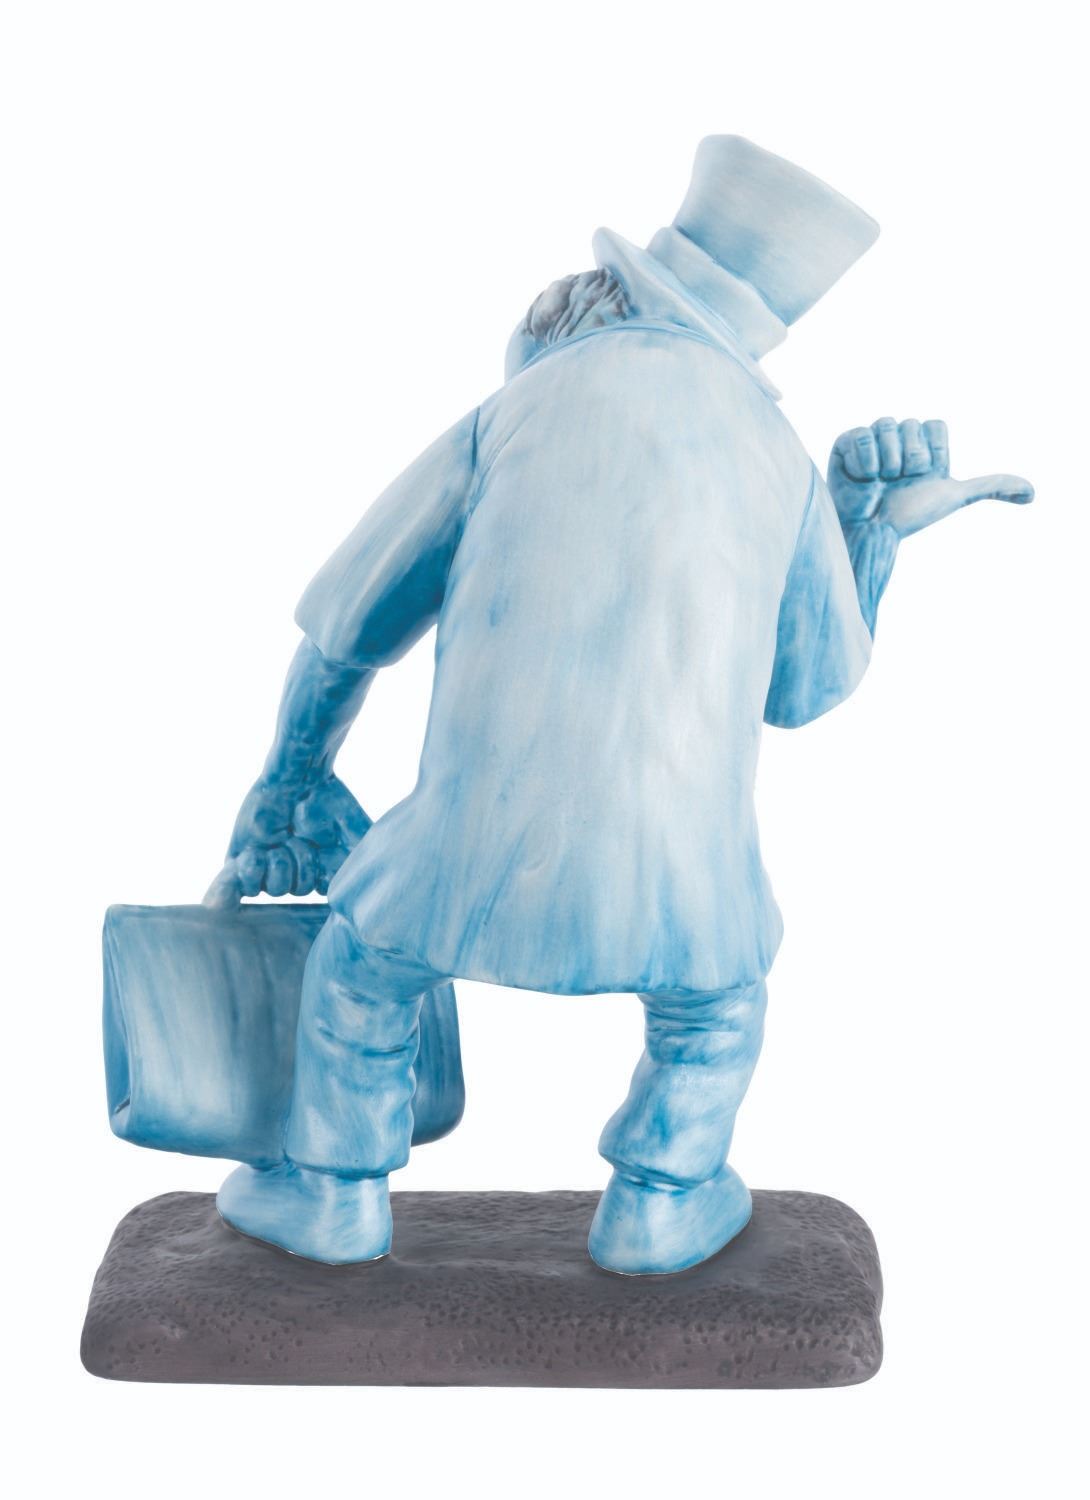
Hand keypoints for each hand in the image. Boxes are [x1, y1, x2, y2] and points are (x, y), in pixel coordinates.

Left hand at [205, 774, 370, 906]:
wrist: (300, 777)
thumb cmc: (330, 802)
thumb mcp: (356, 834)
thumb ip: (357, 868)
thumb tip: (350, 896)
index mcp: (319, 869)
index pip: (319, 893)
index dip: (320, 878)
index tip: (324, 860)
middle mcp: (292, 869)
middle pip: (295, 890)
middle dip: (301, 864)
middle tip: (300, 838)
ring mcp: (266, 865)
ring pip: (271, 889)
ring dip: (278, 865)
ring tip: (278, 842)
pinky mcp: (240, 857)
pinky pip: (236, 884)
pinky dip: (235, 885)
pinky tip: (235, 882)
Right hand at [829, 418, 1032, 538]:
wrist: (872, 530)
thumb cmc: (909, 515)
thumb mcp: (953, 497)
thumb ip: (992, 487)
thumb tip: (1032, 493)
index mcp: (922, 444)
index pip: (934, 425)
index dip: (932, 453)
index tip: (924, 476)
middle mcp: (898, 437)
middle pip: (911, 424)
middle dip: (910, 459)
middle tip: (899, 481)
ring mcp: (872, 438)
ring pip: (887, 426)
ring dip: (887, 462)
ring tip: (880, 482)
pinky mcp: (847, 443)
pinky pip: (861, 435)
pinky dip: (865, 462)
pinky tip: (863, 478)